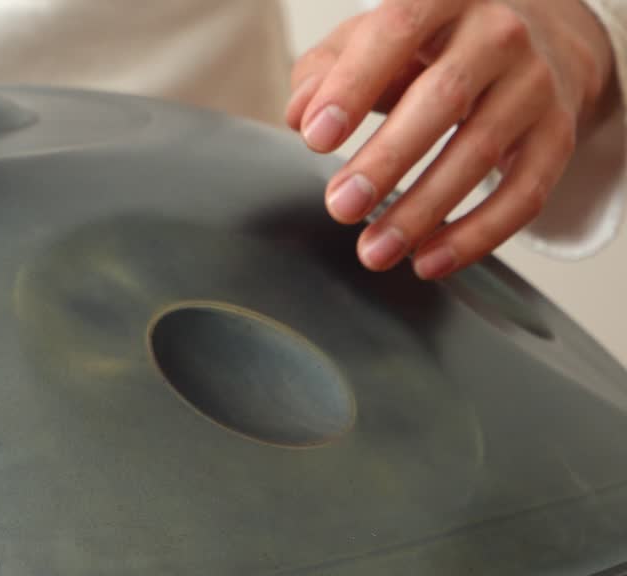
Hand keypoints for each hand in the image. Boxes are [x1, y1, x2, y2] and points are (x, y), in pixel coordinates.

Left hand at [285, 0, 616, 278]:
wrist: (534, 39)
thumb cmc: (429, 45)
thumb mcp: (369, 41)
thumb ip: (323, 71)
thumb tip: (300, 113)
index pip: (396, 32)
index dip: (353, 86)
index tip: (315, 138)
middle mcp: (498, 32)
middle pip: (443, 98)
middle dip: (387, 160)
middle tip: (340, 206)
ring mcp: (535, 83)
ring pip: (480, 152)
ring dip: (422, 211)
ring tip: (374, 251)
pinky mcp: (558, 133)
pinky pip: (524, 193)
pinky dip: (476, 235)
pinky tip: (429, 261)